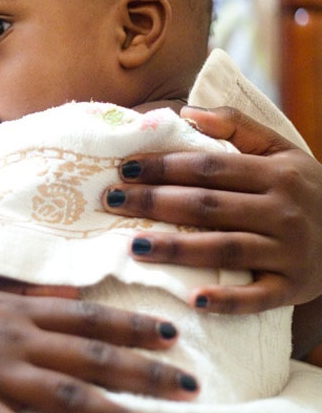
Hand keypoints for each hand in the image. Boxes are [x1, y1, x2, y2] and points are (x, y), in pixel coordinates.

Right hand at [0, 271, 198, 412]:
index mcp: (13, 308)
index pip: (87, 318)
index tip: (172, 338)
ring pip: (69, 398)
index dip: (132, 328)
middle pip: (92, 357)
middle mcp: (13, 339)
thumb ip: (17, 288)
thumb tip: (62, 292)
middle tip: (191, 387)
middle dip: (146, 372)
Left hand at [102, 106, 321, 315]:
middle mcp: (283, 211)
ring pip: (225, 249)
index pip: (209, 167)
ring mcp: (289, 252)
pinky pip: (257, 297)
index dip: (164, 167)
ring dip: (178, 249)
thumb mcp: (281, 149)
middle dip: (154, 202)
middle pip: (208, 206)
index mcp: (276, 173)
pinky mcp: (293, 288)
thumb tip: (186, 111)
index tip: (125, 168)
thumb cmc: (302, 188)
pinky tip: (193, 300)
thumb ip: (237, 126)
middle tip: (111, 201)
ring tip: (135, 245)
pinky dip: (227, 301)